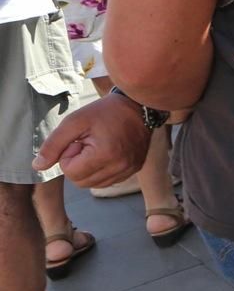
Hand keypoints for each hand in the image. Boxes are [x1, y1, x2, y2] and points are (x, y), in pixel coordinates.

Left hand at [34, 94, 151, 187]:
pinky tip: (106, 153)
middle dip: (77, 165)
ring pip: (94, 184)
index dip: (68, 155)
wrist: (139, 106)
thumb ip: (53, 144)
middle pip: (81, 182)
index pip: (70, 172)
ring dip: (88, 169)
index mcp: (105, 154)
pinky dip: (101, 170)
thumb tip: (37, 166)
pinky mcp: (134, 169)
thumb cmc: (106, 112)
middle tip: (86, 144)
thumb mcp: (74, 122)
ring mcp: (129, 170)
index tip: (79, 140)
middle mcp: (120, 167)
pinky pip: (108, 181)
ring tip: (97, 148)